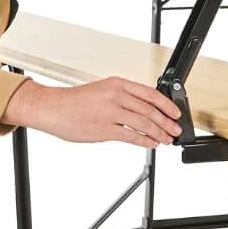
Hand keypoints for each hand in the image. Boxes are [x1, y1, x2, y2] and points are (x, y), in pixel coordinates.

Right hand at [3, 75, 183, 146]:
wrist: (52, 108)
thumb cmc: (74, 102)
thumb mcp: (102, 90)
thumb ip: (122, 98)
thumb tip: (144, 110)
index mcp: (117, 84)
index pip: (150, 93)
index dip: (167, 105)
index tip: (176, 113)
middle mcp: (116, 96)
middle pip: (150, 110)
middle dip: (166, 122)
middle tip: (175, 130)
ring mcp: (110, 112)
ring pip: (144, 123)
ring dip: (158, 133)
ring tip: (166, 139)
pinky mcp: (104, 129)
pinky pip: (131, 136)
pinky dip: (145, 141)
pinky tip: (151, 144)